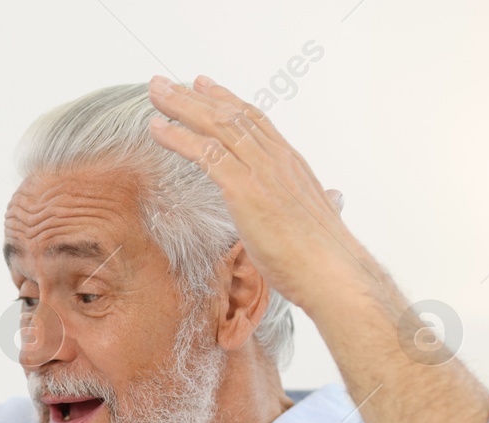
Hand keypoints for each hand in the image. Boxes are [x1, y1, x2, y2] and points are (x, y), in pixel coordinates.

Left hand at [144, 74, 372, 312]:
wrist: (332, 273)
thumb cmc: (322, 257)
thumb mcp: (319, 219)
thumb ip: (321, 203)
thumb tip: (333, 198)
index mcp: (291, 164)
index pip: (254, 120)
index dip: (226, 100)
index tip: (203, 86)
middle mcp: (277, 159)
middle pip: (230, 115)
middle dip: (194, 96)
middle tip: (165, 83)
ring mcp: (262, 172)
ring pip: (216, 126)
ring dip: (180, 107)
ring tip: (155, 94)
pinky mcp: (245, 190)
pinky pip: (205, 154)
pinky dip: (178, 138)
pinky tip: (157, 129)